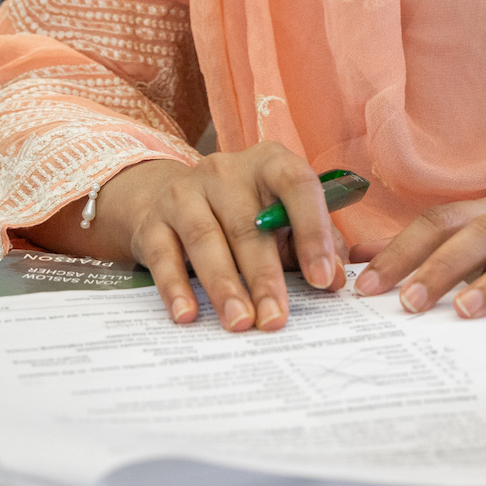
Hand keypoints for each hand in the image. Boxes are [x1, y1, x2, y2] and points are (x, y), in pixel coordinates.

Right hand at [28, 144, 346, 332]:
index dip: (313, 230)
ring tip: (240, 323)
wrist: (165, 197)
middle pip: (248, 224)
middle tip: (276, 320)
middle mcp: (225, 171)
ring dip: (225, 286)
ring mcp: (185, 193)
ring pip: (206, 240)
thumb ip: (313, 242)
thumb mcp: (280, 216)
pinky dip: (175, 288)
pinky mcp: (152, 222)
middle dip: (265, 277)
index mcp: (269, 163)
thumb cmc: (243, 211)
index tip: (321, 278)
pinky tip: (187, 315)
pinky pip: (163, 257)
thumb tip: (333, 280)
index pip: (297, 185)